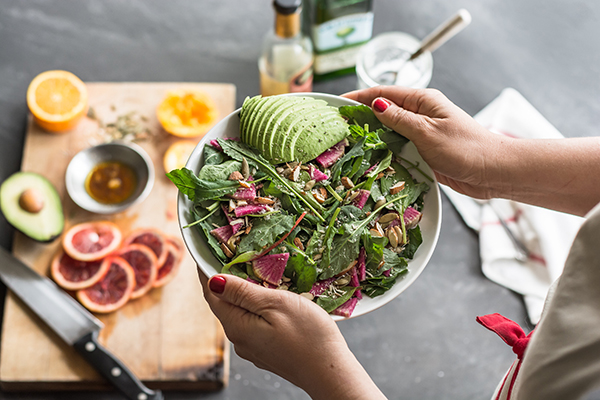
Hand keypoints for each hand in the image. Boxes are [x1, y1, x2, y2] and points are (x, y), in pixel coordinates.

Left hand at [198, 270, 386, 399]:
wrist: (330, 373)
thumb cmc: (309, 336)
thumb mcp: (276, 304)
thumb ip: (243, 292)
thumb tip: (213, 281)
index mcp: (237, 326)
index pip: (211, 294)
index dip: (206, 272)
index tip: (207, 252)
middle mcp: (239, 340)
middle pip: (225, 304)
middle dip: (227, 281)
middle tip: (235, 255)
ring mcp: (253, 348)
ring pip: (241, 314)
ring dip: (244, 294)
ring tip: (258, 274)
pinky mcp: (267, 352)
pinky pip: (254, 324)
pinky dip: (257, 308)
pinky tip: (272, 300)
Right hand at [344, 86, 599, 215]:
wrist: (493, 172)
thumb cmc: (465, 148)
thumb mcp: (427, 131)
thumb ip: (399, 119)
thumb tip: (374, 104)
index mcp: (422, 101)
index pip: (382, 94)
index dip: (358, 97)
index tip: (336, 104)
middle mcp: (420, 114)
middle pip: (383, 112)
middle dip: (360, 118)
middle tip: (336, 128)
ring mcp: (421, 133)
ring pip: (388, 132)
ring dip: (371, 137)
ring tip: (347, 145)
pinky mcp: (423, 150)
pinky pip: (398, 147)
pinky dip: (384, 151)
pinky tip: (369, 159)